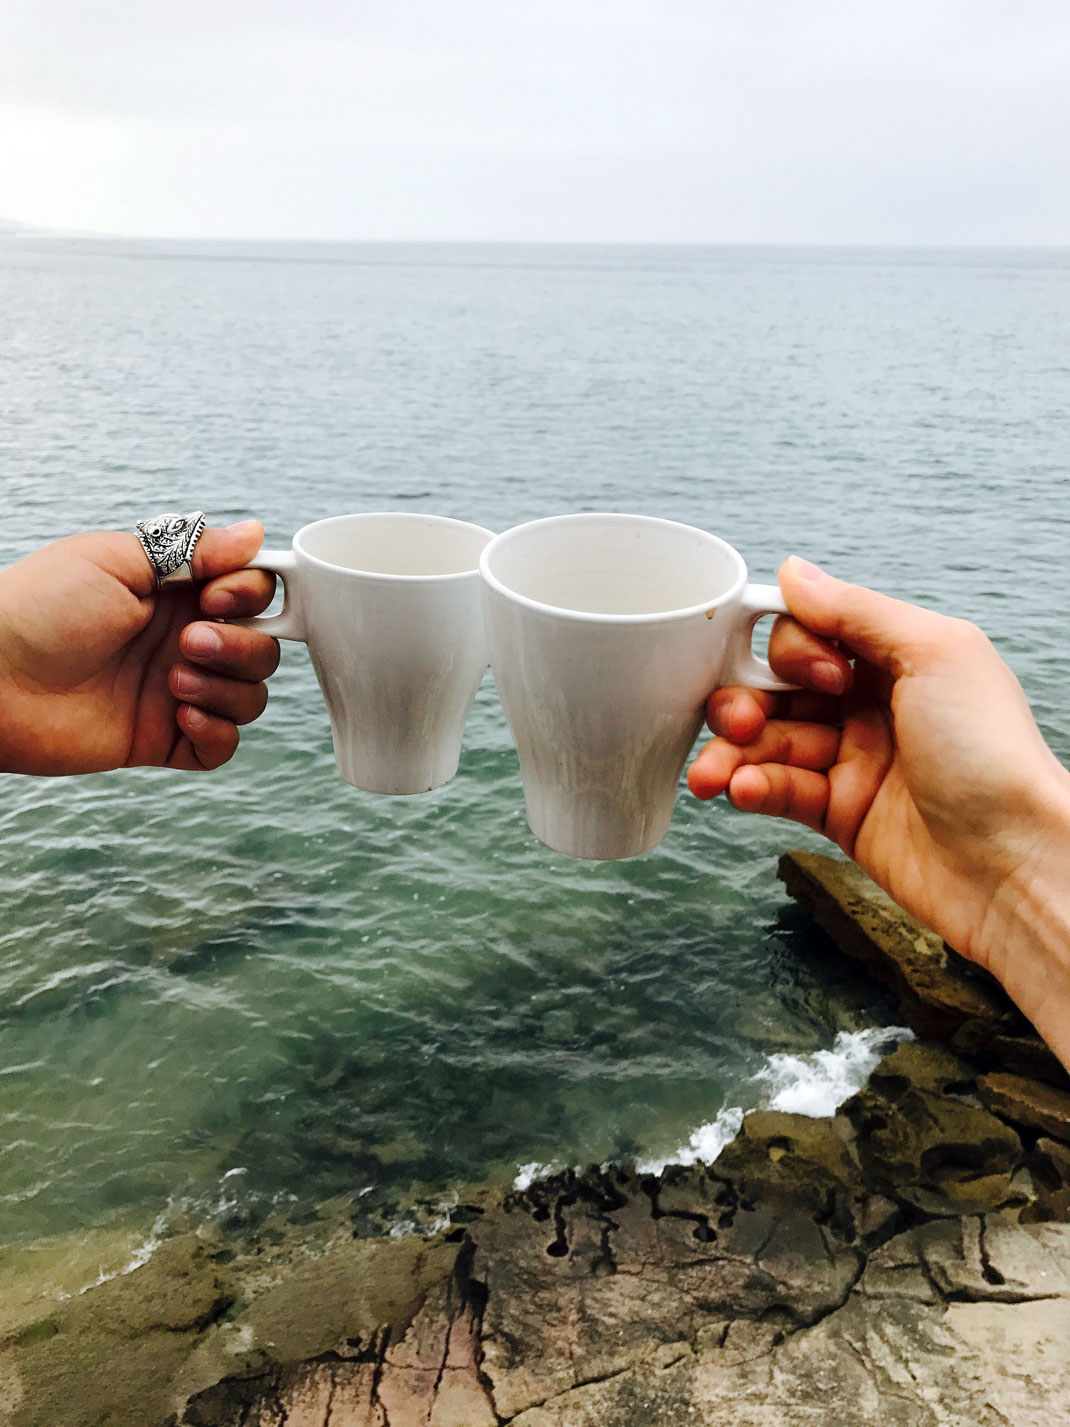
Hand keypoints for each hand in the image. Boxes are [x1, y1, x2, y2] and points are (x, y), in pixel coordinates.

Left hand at [0, 520, 278, 774]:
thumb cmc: (37, 609)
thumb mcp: (117, 560)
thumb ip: (192, 550)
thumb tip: (254, 532)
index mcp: (176, 592)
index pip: (253, 591)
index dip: (251, 595)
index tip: (217, 598)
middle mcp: (184, 640)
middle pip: (263, 646)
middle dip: (242, 645)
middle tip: (189, 641)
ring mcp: (177, 690)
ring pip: (251, 696)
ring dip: (227, 688)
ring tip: (174, 680)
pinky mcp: (163, 737)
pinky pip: (222, 745)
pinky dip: (217, 732)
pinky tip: (181, 715)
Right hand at [688, 557, 1069, 1056]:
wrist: (1012, 863)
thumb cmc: (993, 757)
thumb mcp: (933, 654)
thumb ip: (857, 611)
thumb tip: (795, 572)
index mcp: (899, 658)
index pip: (812, 632)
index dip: (785, 646)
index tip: (785, 666)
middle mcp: (873, 705)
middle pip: (778, 689)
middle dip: (742, 701)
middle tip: (734, 719)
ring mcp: (855, 760)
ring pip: (768, 743)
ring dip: (731, 753)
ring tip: (714, 773)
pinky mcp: (840, 814)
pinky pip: (778, 790)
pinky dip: (753, 788)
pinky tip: (744, 791)